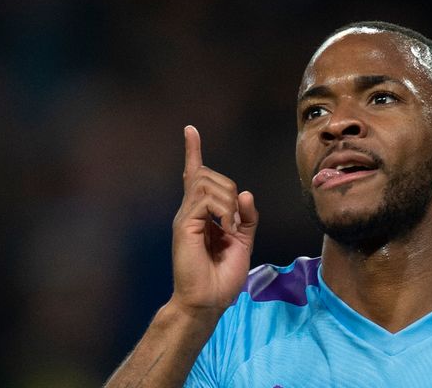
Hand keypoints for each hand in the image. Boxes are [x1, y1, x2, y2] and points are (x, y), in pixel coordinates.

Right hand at [170, 125, 257, 313]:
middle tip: (235, 223)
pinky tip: (225, 230)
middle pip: (208, 174)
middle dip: (230, 190)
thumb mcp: (244, 241)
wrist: (208, 301)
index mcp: (202, 213)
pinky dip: (224, 211)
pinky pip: (207, 200)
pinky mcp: (185, 225)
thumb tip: (244, 192)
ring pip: (209, 183)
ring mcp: (186, 217)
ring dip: (229, 203)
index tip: (190, 130)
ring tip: (230, 229)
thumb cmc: (223, 275)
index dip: (193, 152)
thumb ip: (246, 217)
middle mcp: (190, 211)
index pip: (194, 175)